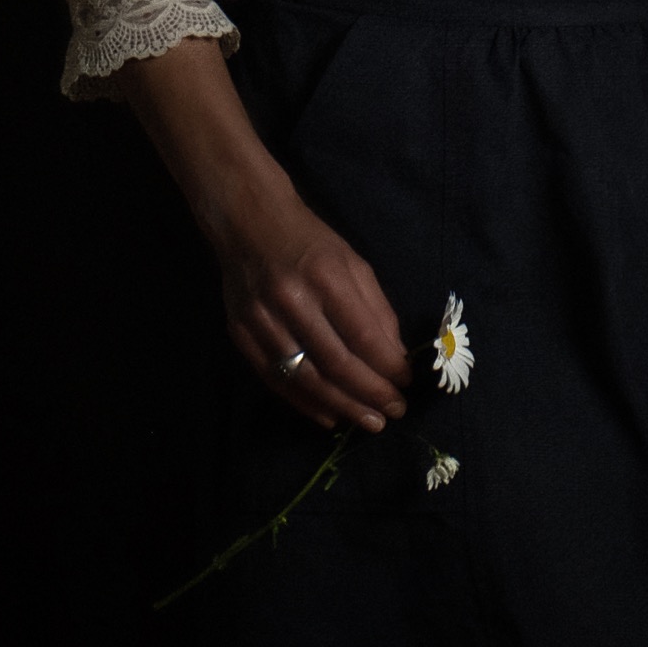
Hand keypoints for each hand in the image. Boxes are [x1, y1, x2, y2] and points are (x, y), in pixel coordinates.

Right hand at [216, 184, 410, 433]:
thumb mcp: (354, 263)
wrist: (249, 224)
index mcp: (326, 277)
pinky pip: (276, 380)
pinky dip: (305, 403)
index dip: (388, 366)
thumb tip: (396, 358)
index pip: (363, 335)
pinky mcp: (240, 335)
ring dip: (342, 406)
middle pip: (336, 363)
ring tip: (368, 422)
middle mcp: (291, 300)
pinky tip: (330, 415)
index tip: (407, 383)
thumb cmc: (311, 243)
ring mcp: (260, 321)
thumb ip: (377, 310)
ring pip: (306, 378)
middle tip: (393, 413)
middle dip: (370, 394)